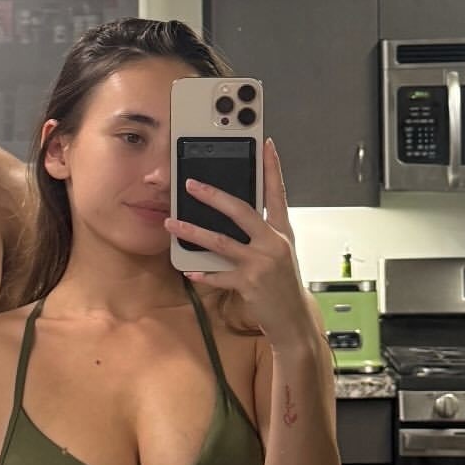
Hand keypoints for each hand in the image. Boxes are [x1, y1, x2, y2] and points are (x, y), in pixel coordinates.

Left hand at [163, 138, 310, 347]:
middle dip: (214, 196)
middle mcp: (273, 243)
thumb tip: (233, 214)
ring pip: (221, 242)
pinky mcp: (249, 283)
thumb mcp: (279, 252)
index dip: (272, 168)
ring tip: (171, 223)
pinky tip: (189, 270)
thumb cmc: (283, 284)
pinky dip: (202, 273)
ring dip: (193, 231)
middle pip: (241, 211)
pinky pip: (219, 275)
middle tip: (191, 184)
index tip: (267, 144)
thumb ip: (261, 233)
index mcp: (281, 231)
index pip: (277, 193)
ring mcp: (261, 263)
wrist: (292, 319)